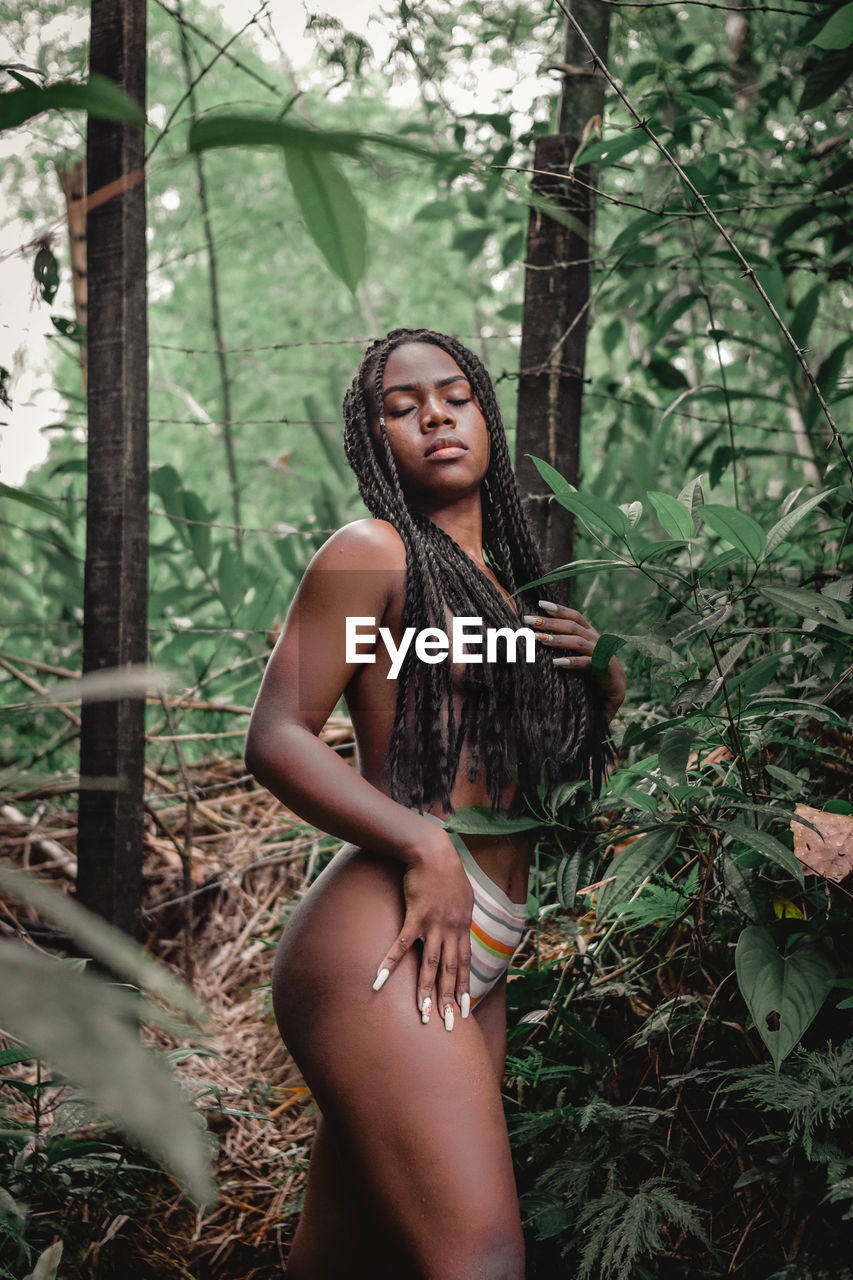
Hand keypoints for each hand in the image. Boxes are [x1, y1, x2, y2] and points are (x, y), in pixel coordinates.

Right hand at [371, 832, 472, 1029]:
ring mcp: (433, 924)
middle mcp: (451, 930)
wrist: (432, 851)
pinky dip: (391, 963)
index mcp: (463, 927)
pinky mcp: (415, 916)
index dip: (464, 989)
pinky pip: (402, 946)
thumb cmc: (446, 871)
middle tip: (447, 1025)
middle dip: (449, 999)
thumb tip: (460, 933)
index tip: (464, 1011)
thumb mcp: (462, 897)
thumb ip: (460, 918)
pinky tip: (380, 980)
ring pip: (431, 965)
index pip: (464, 965)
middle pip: (450, 971)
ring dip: (426, 990)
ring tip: (424, 1013)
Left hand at [523, 599, 626, 719]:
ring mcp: (600, 653)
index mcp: (589, 633)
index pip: (575, 616)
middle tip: (530, 620)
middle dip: (550, 623)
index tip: (540, 603)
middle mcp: (595, 640)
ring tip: (539, 639)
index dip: (559, 609)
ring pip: (578, 642)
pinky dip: (572, 662)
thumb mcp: (579, 651)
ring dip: (558, 640)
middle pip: (572, 626)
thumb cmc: (592, 667)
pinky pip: (586, 663)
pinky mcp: (602, 668)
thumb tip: (541, 633)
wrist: (614, 687)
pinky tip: (557, 662)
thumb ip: (567, 640)